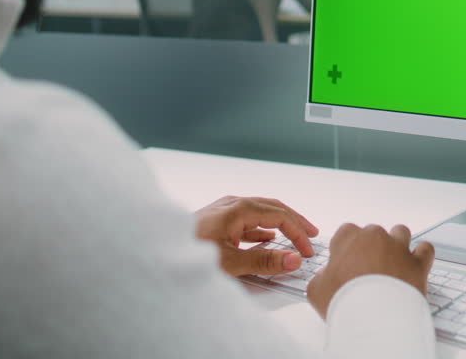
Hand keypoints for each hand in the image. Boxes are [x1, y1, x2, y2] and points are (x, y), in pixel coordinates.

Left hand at [194, 196, 318, 276]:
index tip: (307, 250)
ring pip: (260, 212)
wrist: (153, 250)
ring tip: (293, 236)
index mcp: (238, 208)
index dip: (297, 232)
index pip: (279, 215)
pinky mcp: (216, 220)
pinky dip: (262, 229)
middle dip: (294, 221)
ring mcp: (223, 210)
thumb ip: (264, 260)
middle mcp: (232, 204)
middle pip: (272, 207)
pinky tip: (266, 239)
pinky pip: (247, 220)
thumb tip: (293, 259)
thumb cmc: (187, 252)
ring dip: (279, 224)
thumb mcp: (230, 262)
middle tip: (312, 235)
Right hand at [306, 223, 434, 317]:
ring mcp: (399, 248)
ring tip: (392, 263)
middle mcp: (376, 237)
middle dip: (371, 248)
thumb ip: (321, 277)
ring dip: (397, 244)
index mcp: (350, 239)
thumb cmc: (345, 302)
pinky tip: (415, 263)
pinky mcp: (418, 263)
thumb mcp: (317, 291)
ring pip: (400, 233)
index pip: (346, 232)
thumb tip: (325, 276)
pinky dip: (421, 254)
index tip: (346, 262)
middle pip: (374, 233)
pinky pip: (425, 249)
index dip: (346, 248)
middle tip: (367, 270)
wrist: (375, 319)